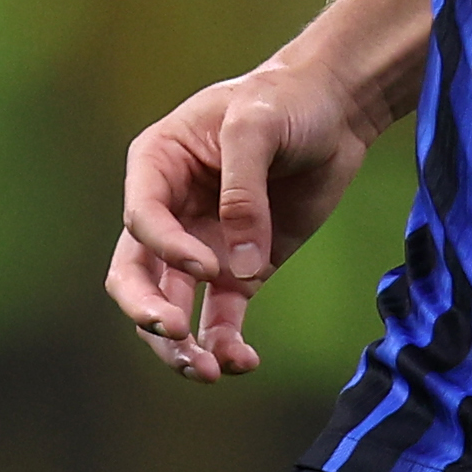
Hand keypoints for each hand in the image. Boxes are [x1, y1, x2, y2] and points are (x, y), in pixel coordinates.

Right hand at [105, 61, 378, 382]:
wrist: (336, 108)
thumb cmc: (287, 101)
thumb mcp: (257, 125)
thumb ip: (244, 192)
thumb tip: (242, 270)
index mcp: (156, 167)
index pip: (141, 221)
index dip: (166, 250)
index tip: (207, 266)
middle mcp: (169, 213)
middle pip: (135, 275)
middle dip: (148, 312)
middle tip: (176, 333)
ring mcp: (202, 245)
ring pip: (173, 306)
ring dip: (180, 344)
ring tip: (208, 370)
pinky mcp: (242, 268)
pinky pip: (221, 317)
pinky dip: (225, 344)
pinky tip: (243, 363)